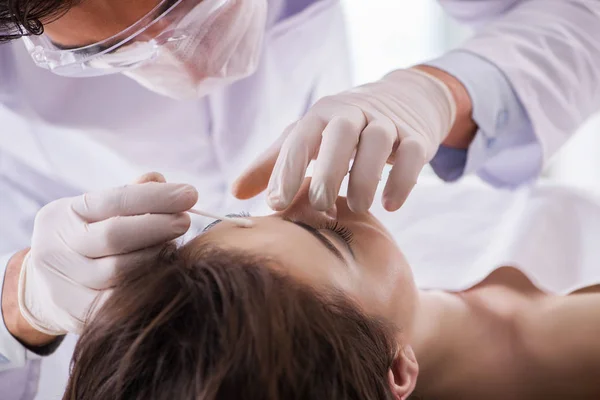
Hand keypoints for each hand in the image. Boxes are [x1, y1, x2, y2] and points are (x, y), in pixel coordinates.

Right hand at [17, 172, 197, 335]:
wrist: (48, 289)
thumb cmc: (88, 241)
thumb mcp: (99, 215)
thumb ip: (131, 196)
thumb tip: (159, 179)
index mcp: (63, 215)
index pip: (114, 200)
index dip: (155, 197)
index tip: (190, 194)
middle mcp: (55, 248)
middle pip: (114, 235)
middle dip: (157, 226)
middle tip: (186, 221)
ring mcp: (60, 284)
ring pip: (119, 271)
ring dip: (156, 258)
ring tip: (175, 249)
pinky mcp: (72, 314)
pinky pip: (118, 301)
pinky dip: (147, 288)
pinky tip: (166, 277)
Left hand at [233, 67, 459, 211]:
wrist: (402, 100)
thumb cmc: (342, 129)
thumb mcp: (309, 139)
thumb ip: (274, 165)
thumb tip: (236, 193)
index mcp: (321, 115)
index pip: (300, 138)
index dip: (286, 171)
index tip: (276, 205)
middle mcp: (353, 113)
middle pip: (341, 133)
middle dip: (328, 170)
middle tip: (320, 206)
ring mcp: (387, 122)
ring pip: (378, 141)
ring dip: (365, 176)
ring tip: (357, 207)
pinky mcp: (416, 136)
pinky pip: (412, 153)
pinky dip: (402, 179)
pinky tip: (391, 206)